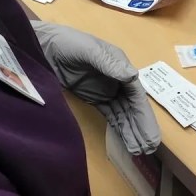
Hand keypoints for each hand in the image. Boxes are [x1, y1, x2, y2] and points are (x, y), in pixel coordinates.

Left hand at [31, 20, 160, 154]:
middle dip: (141, 127)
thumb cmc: (69, 44)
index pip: (136, 94)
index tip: (150, 134)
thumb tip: (133, 76)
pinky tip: (127, 141)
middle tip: (148, 148)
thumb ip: (109, 63)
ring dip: (132, 131)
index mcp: (120, 66)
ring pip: (124, 113)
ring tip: (139, 151)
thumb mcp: (89, 50)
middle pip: (133, 106)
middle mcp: (118, 79)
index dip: (144, 115)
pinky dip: (119, 128)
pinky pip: (111, 115)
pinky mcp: (95, 98)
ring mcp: (106, 90)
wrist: (45, 47)